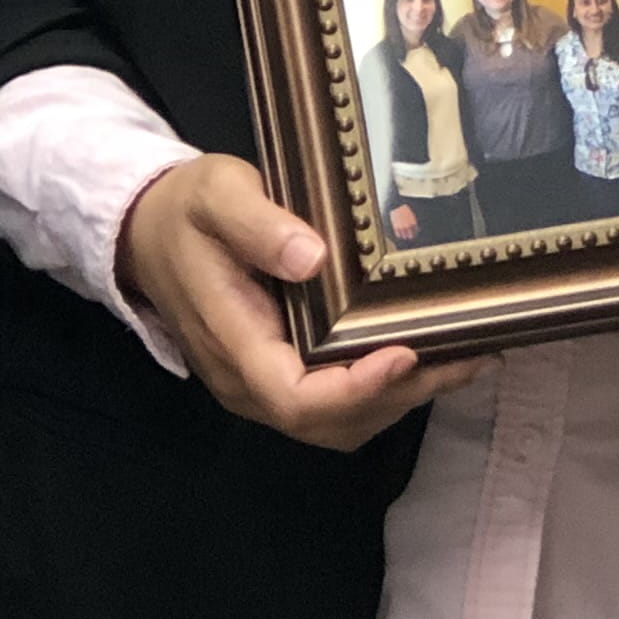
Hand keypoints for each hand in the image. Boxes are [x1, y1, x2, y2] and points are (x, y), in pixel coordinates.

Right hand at [115, 156, 483, 450]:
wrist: (149, 232)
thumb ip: (259, 225)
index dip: (356, 388)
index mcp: (233, 342)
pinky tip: (432, 355)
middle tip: (466, 353)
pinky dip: (389, 390)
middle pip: (330, 421)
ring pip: (341, 422)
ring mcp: (265, 385)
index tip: (407, 351)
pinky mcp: (282, 374)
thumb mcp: (218, 195)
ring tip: (468, 356)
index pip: (297, 396)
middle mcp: (249, 382)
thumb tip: (313, 257)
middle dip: (401, 394)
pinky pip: (338, 404)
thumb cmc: (188, 210)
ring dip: (405, 397)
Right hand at [387, 202, 418, 245]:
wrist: (397, 206)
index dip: (415, 233)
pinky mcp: (396, 227)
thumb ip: (414, 222)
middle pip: (410, 235)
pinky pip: (398, 234)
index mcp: (413, 222)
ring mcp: (401, 226)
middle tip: (410, 237)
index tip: (414, 234)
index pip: (415, 231)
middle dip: (410, 236)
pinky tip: (400, 235)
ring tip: (405, 237)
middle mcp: (408, 225)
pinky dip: (399, 235)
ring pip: (404, 235)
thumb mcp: (412, 215)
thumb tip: (418, 229)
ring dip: (404, 236)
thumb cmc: (405, 210)